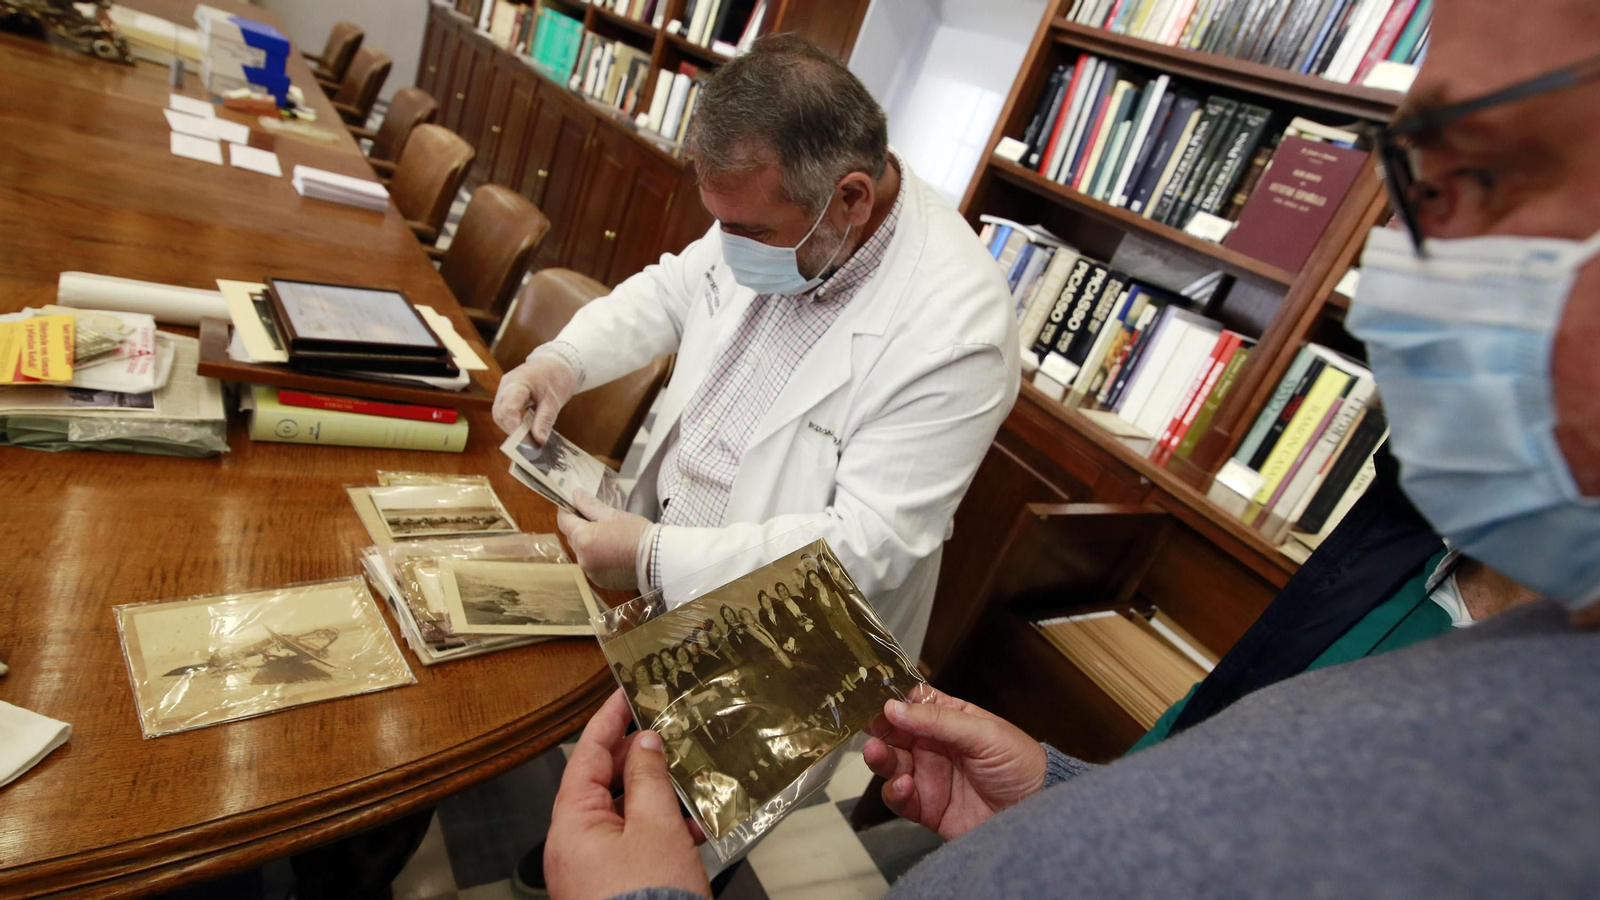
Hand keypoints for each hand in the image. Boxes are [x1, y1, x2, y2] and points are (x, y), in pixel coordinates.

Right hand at [492, 351, 577, 435]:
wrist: (556, 362)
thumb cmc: (556, 377)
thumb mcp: (554, 400)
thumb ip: (545, 420)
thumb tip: (539, 441)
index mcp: (517, 383)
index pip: (508, 409)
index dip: (515, 428)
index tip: (527, 443)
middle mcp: (506, 385)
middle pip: (499, 413)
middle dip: (511, 431)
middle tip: (529, 444)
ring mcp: (504, 389)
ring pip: (499, 414)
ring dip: (511, 428)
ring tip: (528, 438)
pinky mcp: (507, 394)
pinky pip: (504, 411)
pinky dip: (513, 422)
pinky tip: (525, 430)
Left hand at [546, 690, 710, 899]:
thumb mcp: (656, 826)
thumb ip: (648, 778)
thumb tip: (644, 743)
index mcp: (571, 823)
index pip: (585, 755)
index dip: (607, 720)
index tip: (623, 693)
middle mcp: (571, 845)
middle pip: (600, 784)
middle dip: (636, 760)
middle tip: (664, 734)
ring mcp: (588, 868)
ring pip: (620, 814)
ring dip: (653, 796)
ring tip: (685, 784)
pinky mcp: (609, 886)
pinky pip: (629, 843)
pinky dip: (656, 829)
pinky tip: (688, 829)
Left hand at [557, 489, 650, 590]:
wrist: (657, 559)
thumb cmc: (638, 533)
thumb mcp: (613, 515)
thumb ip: (590, 505)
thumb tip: (575, 494)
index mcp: (583, 539)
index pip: (564, 521)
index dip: (566, 510)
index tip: (572, 504)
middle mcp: (582, 559)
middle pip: (573, 538)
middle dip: (581, 527)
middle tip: (598, 519)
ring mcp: (590, 572)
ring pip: (583, 552)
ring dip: (589, 544)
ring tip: (609, 537)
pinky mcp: (600, 581)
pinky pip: (592, 565)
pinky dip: (598, 558)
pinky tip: (613, 552)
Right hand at [862, 685, 1045, 840]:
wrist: (1034, 813)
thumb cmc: (1020, 765)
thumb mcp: (983, 733)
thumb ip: (938, 720)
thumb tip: (894, 707)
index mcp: (950, 720)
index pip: (912, 704)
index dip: (894, 702)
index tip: (878, 701)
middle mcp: (934, 746)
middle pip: (894, 733)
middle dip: (879, 731)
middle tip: (872, 731)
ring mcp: (928, 776)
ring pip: (890, 764)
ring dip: (879, 758)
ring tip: (878, 754)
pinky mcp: (926, 807)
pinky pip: (898, 798)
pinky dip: (893, 791)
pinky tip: (904, 785)